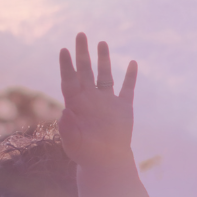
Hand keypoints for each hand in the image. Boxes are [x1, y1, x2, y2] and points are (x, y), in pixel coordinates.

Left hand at [58, 32, 137, 166]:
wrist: (105, 162)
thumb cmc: (85, 154)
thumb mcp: (72, 143)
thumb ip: (67, 128)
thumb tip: (65, 112)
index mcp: (76, 104)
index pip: (70, 79)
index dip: (66, 65)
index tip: (64, 50)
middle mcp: (90, 99)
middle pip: (85, 70)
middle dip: (83, 53)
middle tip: (81, 34)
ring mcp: (107, 102)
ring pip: (105, 76)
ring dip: (104, 59)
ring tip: (102, 43)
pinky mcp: (123, 108)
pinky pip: (127, 89)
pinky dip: (130, 77)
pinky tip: (133, 63)